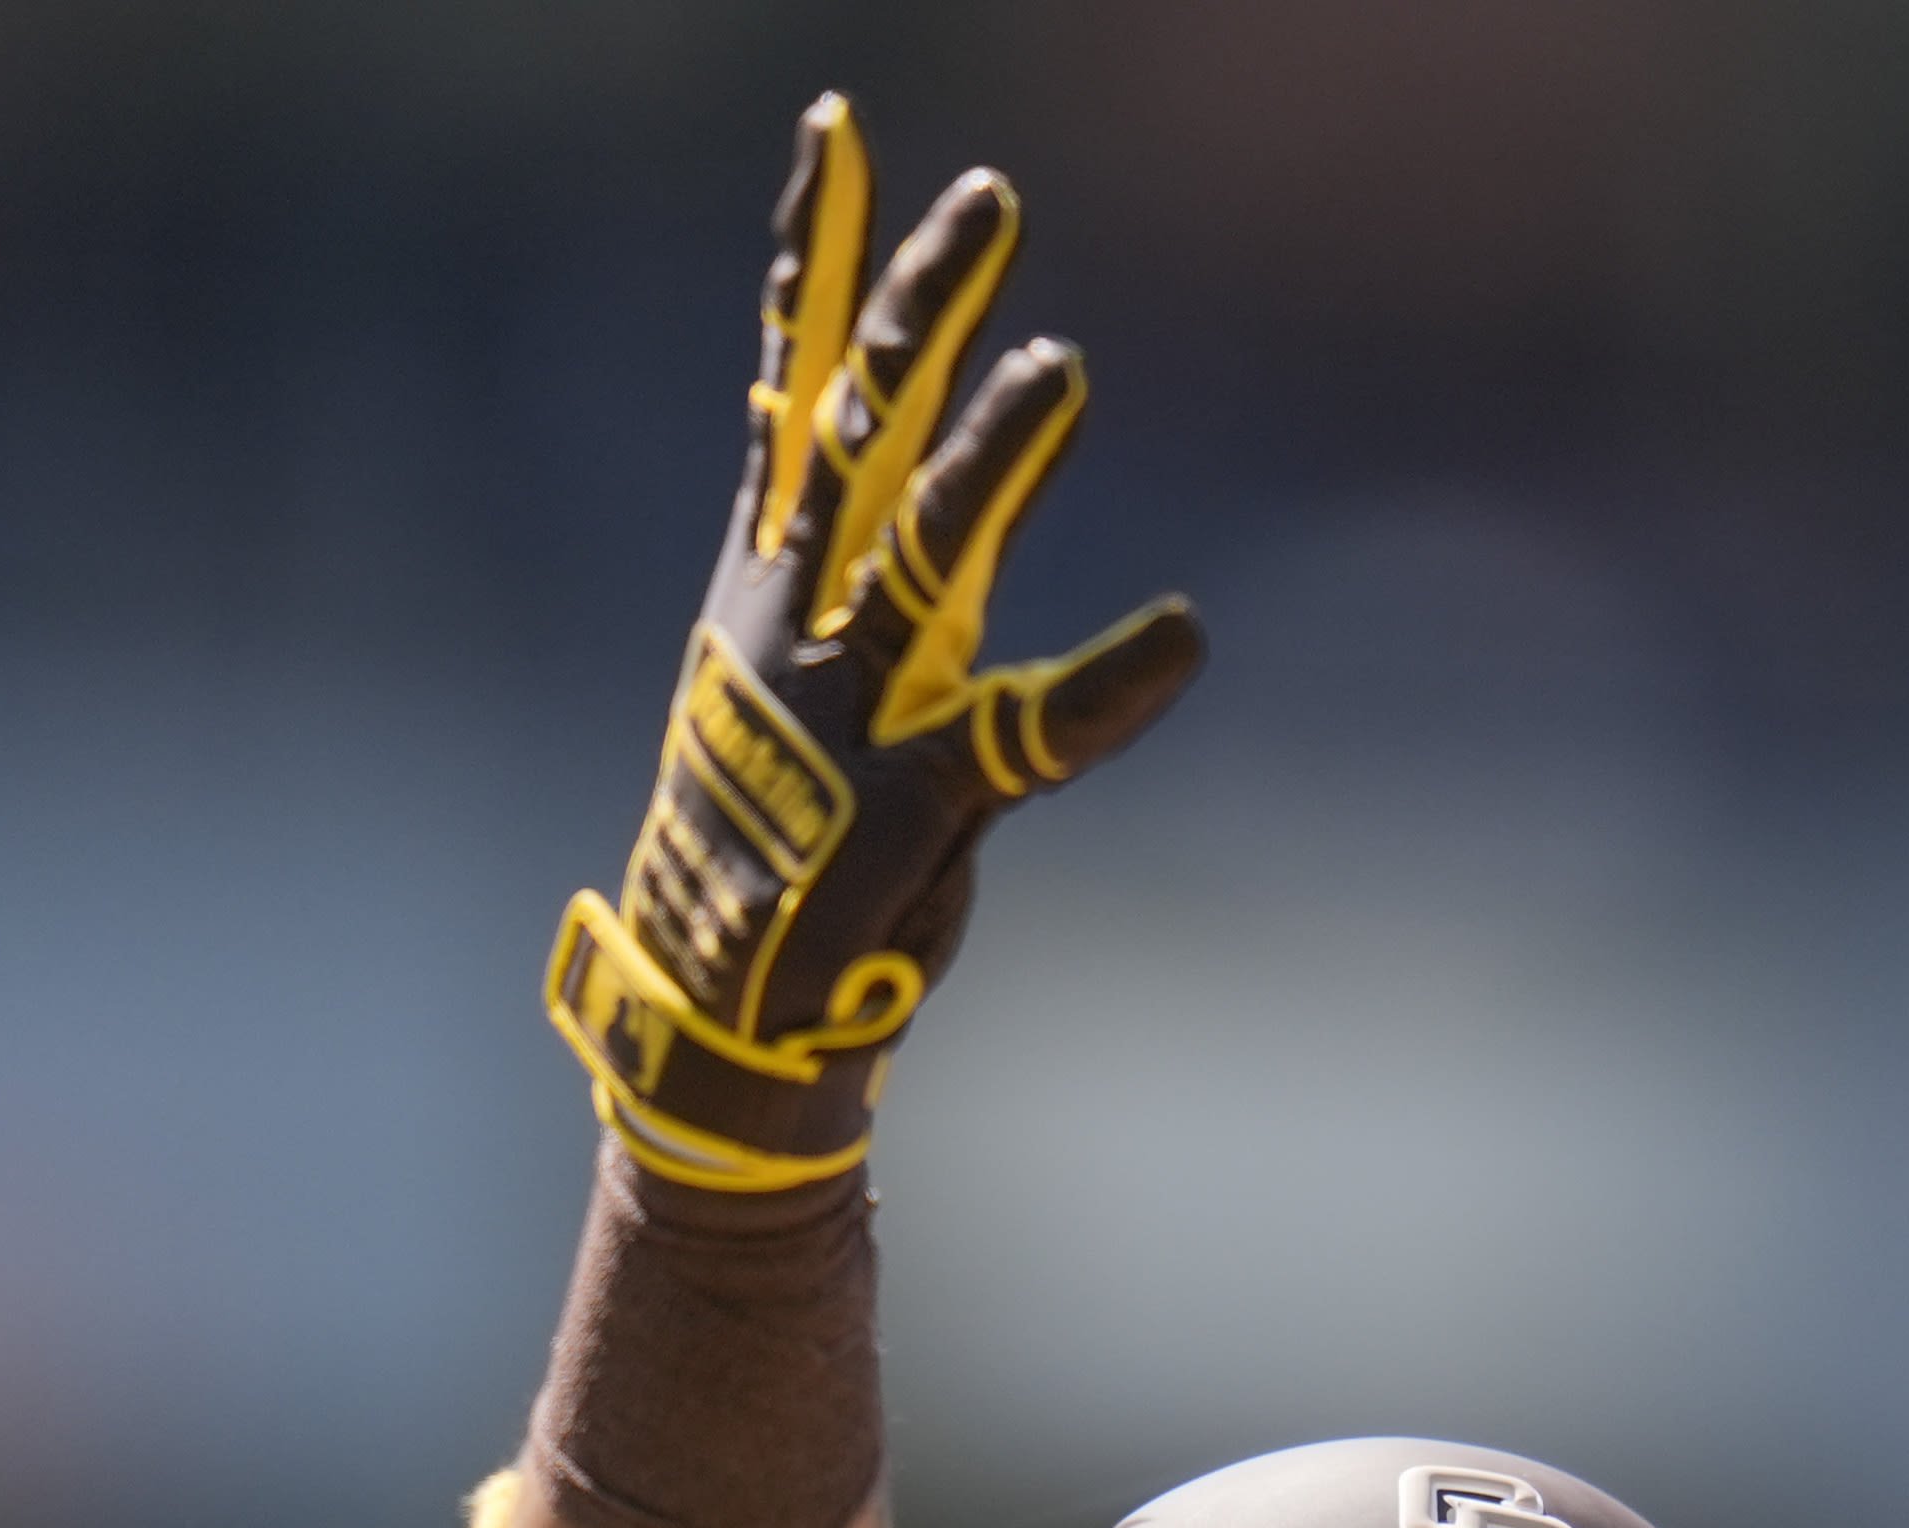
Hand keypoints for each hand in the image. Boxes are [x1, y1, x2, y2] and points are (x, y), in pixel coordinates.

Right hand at [544, 97, 1205, 1191]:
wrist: (725, 1017)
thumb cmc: (773, 838)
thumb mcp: (793, 665)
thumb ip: (864, 544)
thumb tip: (915, 423)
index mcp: (771, 575)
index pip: (794, 376)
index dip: (816, 255)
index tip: (840, 128)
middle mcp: (801, 618)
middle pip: (859, 430)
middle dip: (916, 311)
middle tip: (990, 199)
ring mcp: (854, 708)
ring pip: (924, 554)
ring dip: (990, 461)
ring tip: (1061, 366)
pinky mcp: (917, 805)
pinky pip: (1025, 735)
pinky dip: (1107, 687)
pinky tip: (1183, 637)